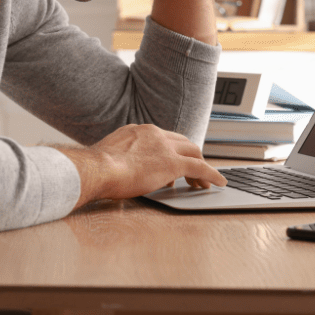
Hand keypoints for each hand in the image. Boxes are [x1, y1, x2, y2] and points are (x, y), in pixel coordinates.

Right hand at [59, 124, 226, 207]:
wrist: (97, 168)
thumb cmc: (95, 168)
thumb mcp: (108, 157)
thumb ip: (120, 158)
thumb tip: (122, 169)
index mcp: (138, 131)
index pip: (162, 138)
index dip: (171, 151)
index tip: (173, 163)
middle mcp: (154, 134)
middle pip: (182, 142)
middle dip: (190, 156)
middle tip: (194, 173)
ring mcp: (165, 147)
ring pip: (193, 152)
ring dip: (201, 167)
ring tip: (204, 182)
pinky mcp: (173, 163)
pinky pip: (200, 167)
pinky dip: (212, 174)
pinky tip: (218, 182)